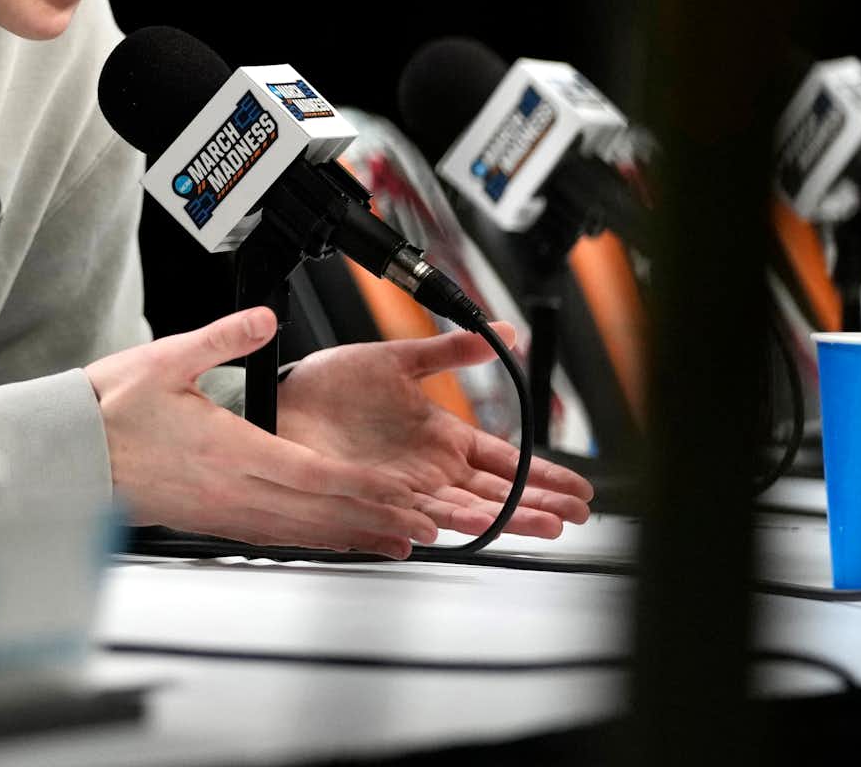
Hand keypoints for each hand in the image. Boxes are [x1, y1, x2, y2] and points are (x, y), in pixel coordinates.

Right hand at [86, 307, 439, 558]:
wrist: (69, 452)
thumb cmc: (109, 409)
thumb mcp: (166, 359)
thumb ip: (223, 338)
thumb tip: (266, 319)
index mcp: (228, 448)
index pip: (311, 474)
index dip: (363, 488)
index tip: (401, 493)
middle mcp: (232, 489)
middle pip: (318, 512)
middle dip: (375, 521)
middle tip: (423, 527)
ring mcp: (223, 510)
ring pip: (300, 531)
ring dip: (351, 536)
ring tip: (395, 542)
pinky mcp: (212, 520)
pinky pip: (275, 535)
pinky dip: (313, 539)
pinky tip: (334, 540)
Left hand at [277, 326, 595, 540]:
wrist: (281, 402)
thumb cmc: (331, 384)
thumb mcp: (398, 359)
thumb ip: (450, 350)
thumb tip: (501, 332)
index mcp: (444, 439)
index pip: (506, 461)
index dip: (543, 475)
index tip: (579, 488)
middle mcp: (431, 471)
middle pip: (497, 494)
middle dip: (538, 505)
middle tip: (575, 515)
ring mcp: (404, 490)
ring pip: (464, 511)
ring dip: (503, 519)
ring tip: (540, 525)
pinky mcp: (373, 500)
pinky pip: (408, 516)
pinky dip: (431, 523)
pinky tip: (459, 528)